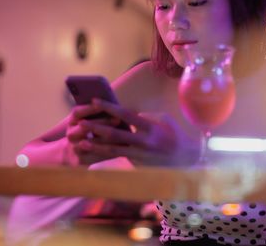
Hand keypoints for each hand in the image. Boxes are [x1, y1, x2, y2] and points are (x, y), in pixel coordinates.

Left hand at [76, 99, 199, 165]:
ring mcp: (139, 155)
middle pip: (116, 134)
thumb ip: (144, 117)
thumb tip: (126, 113)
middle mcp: (143, 142)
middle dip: (97, 128)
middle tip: (81, 123)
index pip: (126, 115)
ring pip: (113, 150)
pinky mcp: (136, 164)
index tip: (95, 101)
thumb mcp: (163, 120)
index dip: (109, 107)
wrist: (185, 158)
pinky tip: (90, 154)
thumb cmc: (173, 134)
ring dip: (95, 146)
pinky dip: (103, 155)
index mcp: (150, 127)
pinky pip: (117, 158)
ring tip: (80, 143)